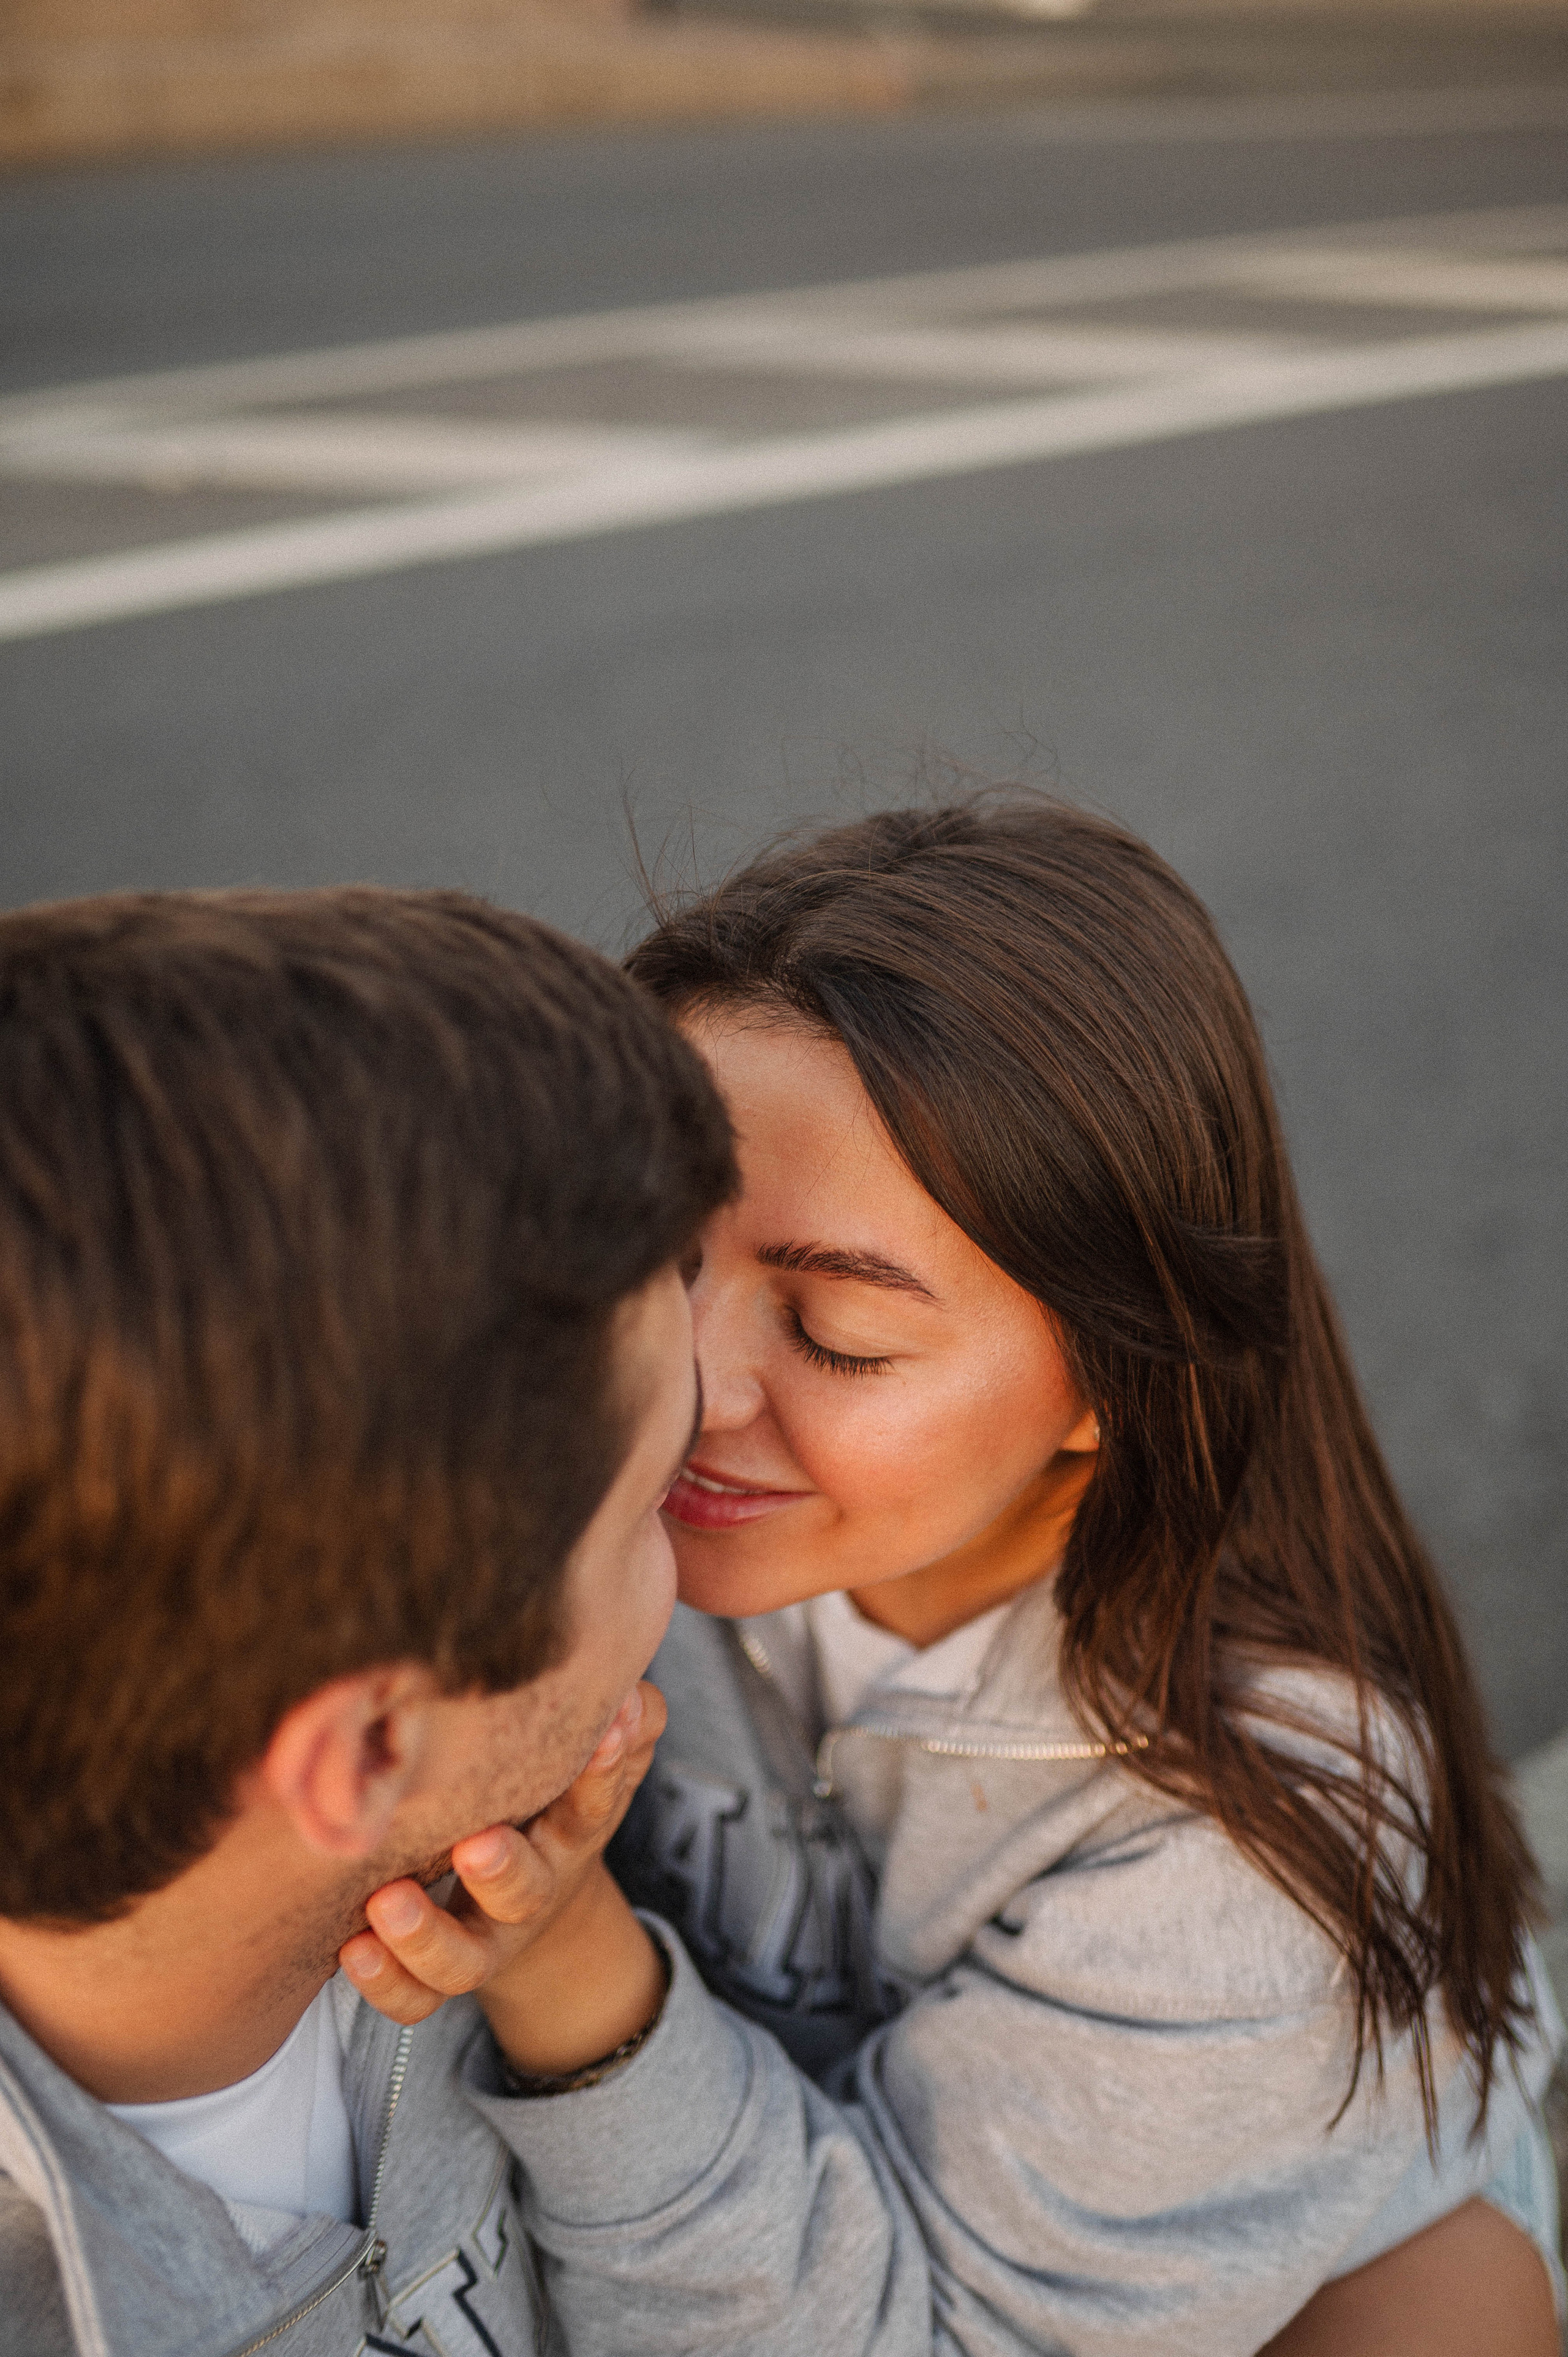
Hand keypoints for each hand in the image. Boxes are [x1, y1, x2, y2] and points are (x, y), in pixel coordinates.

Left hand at [339, 1680, 665, 2033]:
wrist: (536, 1897)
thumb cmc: (556, 1803)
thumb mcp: (600, 1763)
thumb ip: (625, 1725)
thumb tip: (632, 1695)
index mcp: (570, 1834)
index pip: (593, 1804)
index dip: (601, 1775)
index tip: (601, 1735)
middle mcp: (529, 1893)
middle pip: (525, 1894)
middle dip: (503, 1871)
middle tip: (474, 1846)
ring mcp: (484, 1939)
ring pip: (463, 1961)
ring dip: (426, 1937)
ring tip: (386, 1904)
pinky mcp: (438, 1973)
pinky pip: (416, 1998)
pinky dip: (387, 1984)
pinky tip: (354, 1950)